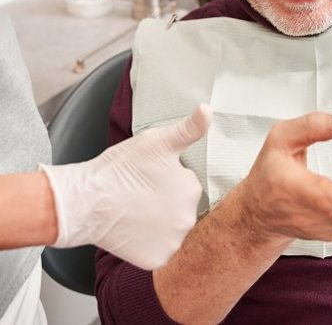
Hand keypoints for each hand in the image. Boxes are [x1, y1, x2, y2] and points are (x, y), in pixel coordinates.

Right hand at [41, 104, 211, 269]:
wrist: (85, 201)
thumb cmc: (120, 168)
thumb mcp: (158, 140)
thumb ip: (189, 128)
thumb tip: (208, 109)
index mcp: (192, 189)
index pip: (187, 184)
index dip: (168, 179)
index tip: (149, 177)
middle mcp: (189, 219)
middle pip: (182, 208)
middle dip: (167, 201)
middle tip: (141, 194)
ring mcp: (173, 242)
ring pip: (172, 229)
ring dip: (161, 222)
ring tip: (137, 211)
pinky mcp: (156, 260)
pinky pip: (160, 251)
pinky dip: (150, 243)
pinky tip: (135, 230)